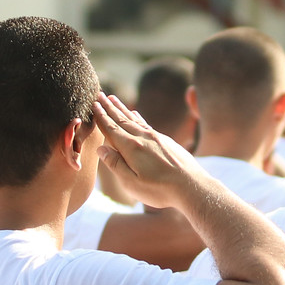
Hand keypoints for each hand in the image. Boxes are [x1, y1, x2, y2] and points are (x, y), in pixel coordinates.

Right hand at [93, 96, 209, 210]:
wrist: (192, 186)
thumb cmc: (160, 189)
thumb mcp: (132, 183)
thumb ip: (115, 164)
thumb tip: (101, 148)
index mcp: (131, 147)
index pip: (111, 128)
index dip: (101, 116)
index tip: (93, 104)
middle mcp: (143, 137)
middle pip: (122, 119)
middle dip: (109, 107)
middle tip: (98, 95)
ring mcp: (156, 137)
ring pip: (134, 119)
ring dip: (122, 108)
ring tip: (113, 99)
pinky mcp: (166, 140)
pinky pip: (146, 124)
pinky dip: (137, 117)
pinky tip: (135, 113)